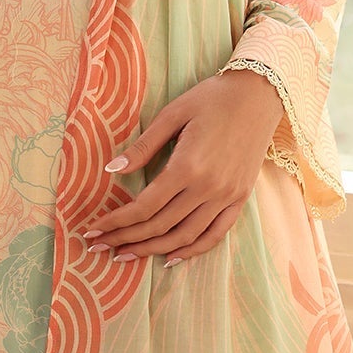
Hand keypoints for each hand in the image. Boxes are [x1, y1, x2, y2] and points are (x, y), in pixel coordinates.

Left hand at [81, 68, 284, 266]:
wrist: (259, 95)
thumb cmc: (211, 99)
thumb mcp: (172, 115)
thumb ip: (142, 147)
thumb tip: (111, 170)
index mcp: (187, 166)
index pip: (144, 207)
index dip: (116, 222)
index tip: (93, 230)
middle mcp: (208, 188)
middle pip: (160, 226)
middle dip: (126, 239)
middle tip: (99, 247)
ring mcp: (227, 196)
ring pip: (185, 236)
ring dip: (153, 250)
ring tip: (126, 255)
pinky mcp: (240, 198)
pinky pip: (215, 234)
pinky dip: (192, 250)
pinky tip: (171, 257)